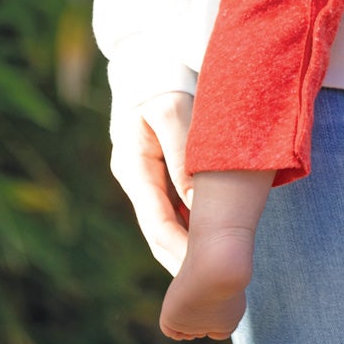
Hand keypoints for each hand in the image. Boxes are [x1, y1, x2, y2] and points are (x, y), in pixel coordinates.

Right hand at [110, 89, 194, 276]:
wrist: (152, 57)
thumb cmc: (163, 80)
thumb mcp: (172, 110)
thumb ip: (182, 151)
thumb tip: (194, 198)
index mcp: (133, 167)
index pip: (157, 222)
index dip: (178, 248)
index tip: (199, 270)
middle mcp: (137, 176)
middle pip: (160, 229)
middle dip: (181, 258)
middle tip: (207, 286)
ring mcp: (147, 173)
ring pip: (168, 219)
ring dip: (186, 244)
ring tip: (210, 273)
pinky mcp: (162, 166)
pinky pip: (176, 203)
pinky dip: (191, 221)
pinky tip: (210, 237)